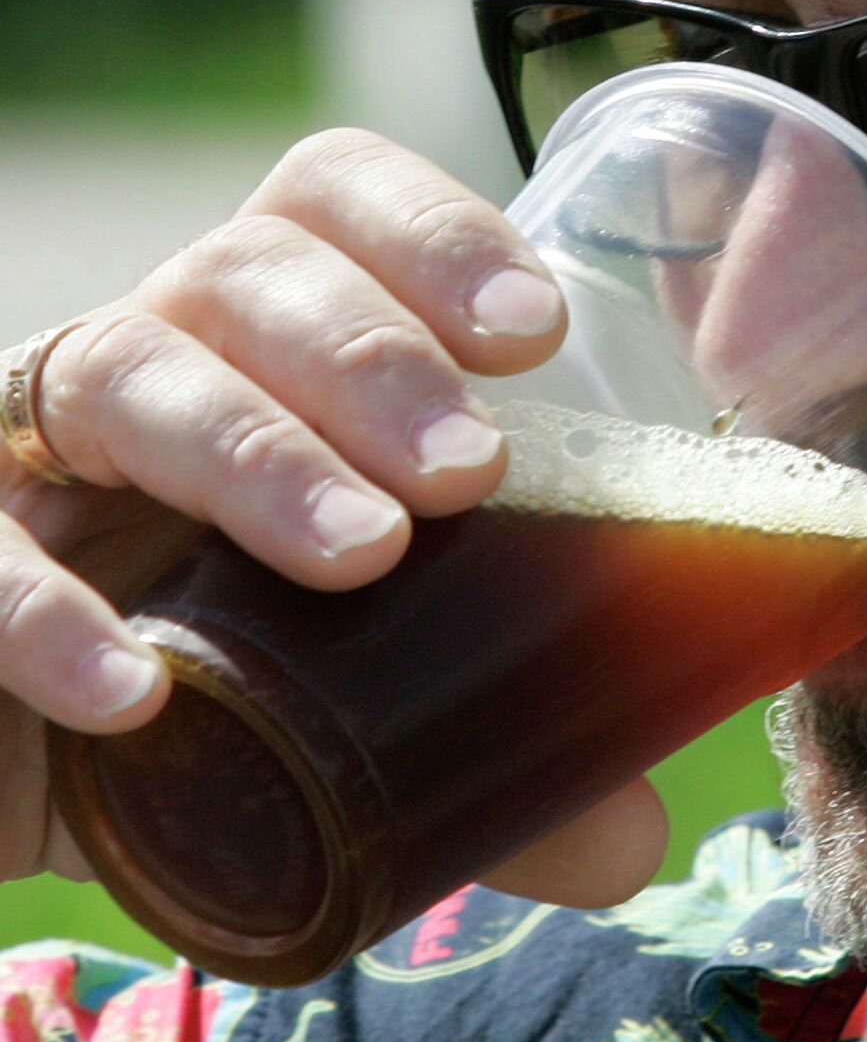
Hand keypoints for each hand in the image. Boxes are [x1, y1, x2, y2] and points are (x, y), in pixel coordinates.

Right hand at [0, 129, 668, 906]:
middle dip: (373, 358)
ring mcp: (31, 444)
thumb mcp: (367, 698)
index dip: (432, 234)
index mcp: (274, 344)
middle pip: (250, 273)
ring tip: (365, 558)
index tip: (536, 333)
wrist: (36, 771)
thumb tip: (632, 838)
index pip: (335, 203)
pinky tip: (138, 691)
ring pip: (124, 371)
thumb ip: (497, 749)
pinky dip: (46, 612)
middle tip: (471, 474)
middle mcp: (156, 357)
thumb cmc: (229, 683)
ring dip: (256, 455)